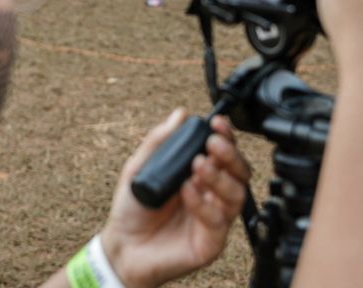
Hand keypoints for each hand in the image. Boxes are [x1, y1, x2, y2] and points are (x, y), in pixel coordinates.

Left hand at [101, 111, 250, 287]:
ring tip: (198, 165)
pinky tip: (187, 191)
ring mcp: (214, 218)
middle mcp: (212, 194)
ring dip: (220, 176)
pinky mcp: (211, 241)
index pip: (224, 152)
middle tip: (212, 144)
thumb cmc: (133, 211)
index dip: (226, 136)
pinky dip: (203, 202)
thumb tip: (180, 114)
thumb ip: (159, 141)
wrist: (122, 247)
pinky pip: (218, 220)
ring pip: (236, 193)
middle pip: (239, 171)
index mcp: (200, 175)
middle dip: (230, 154)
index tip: (217, 123)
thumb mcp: (139, 168)